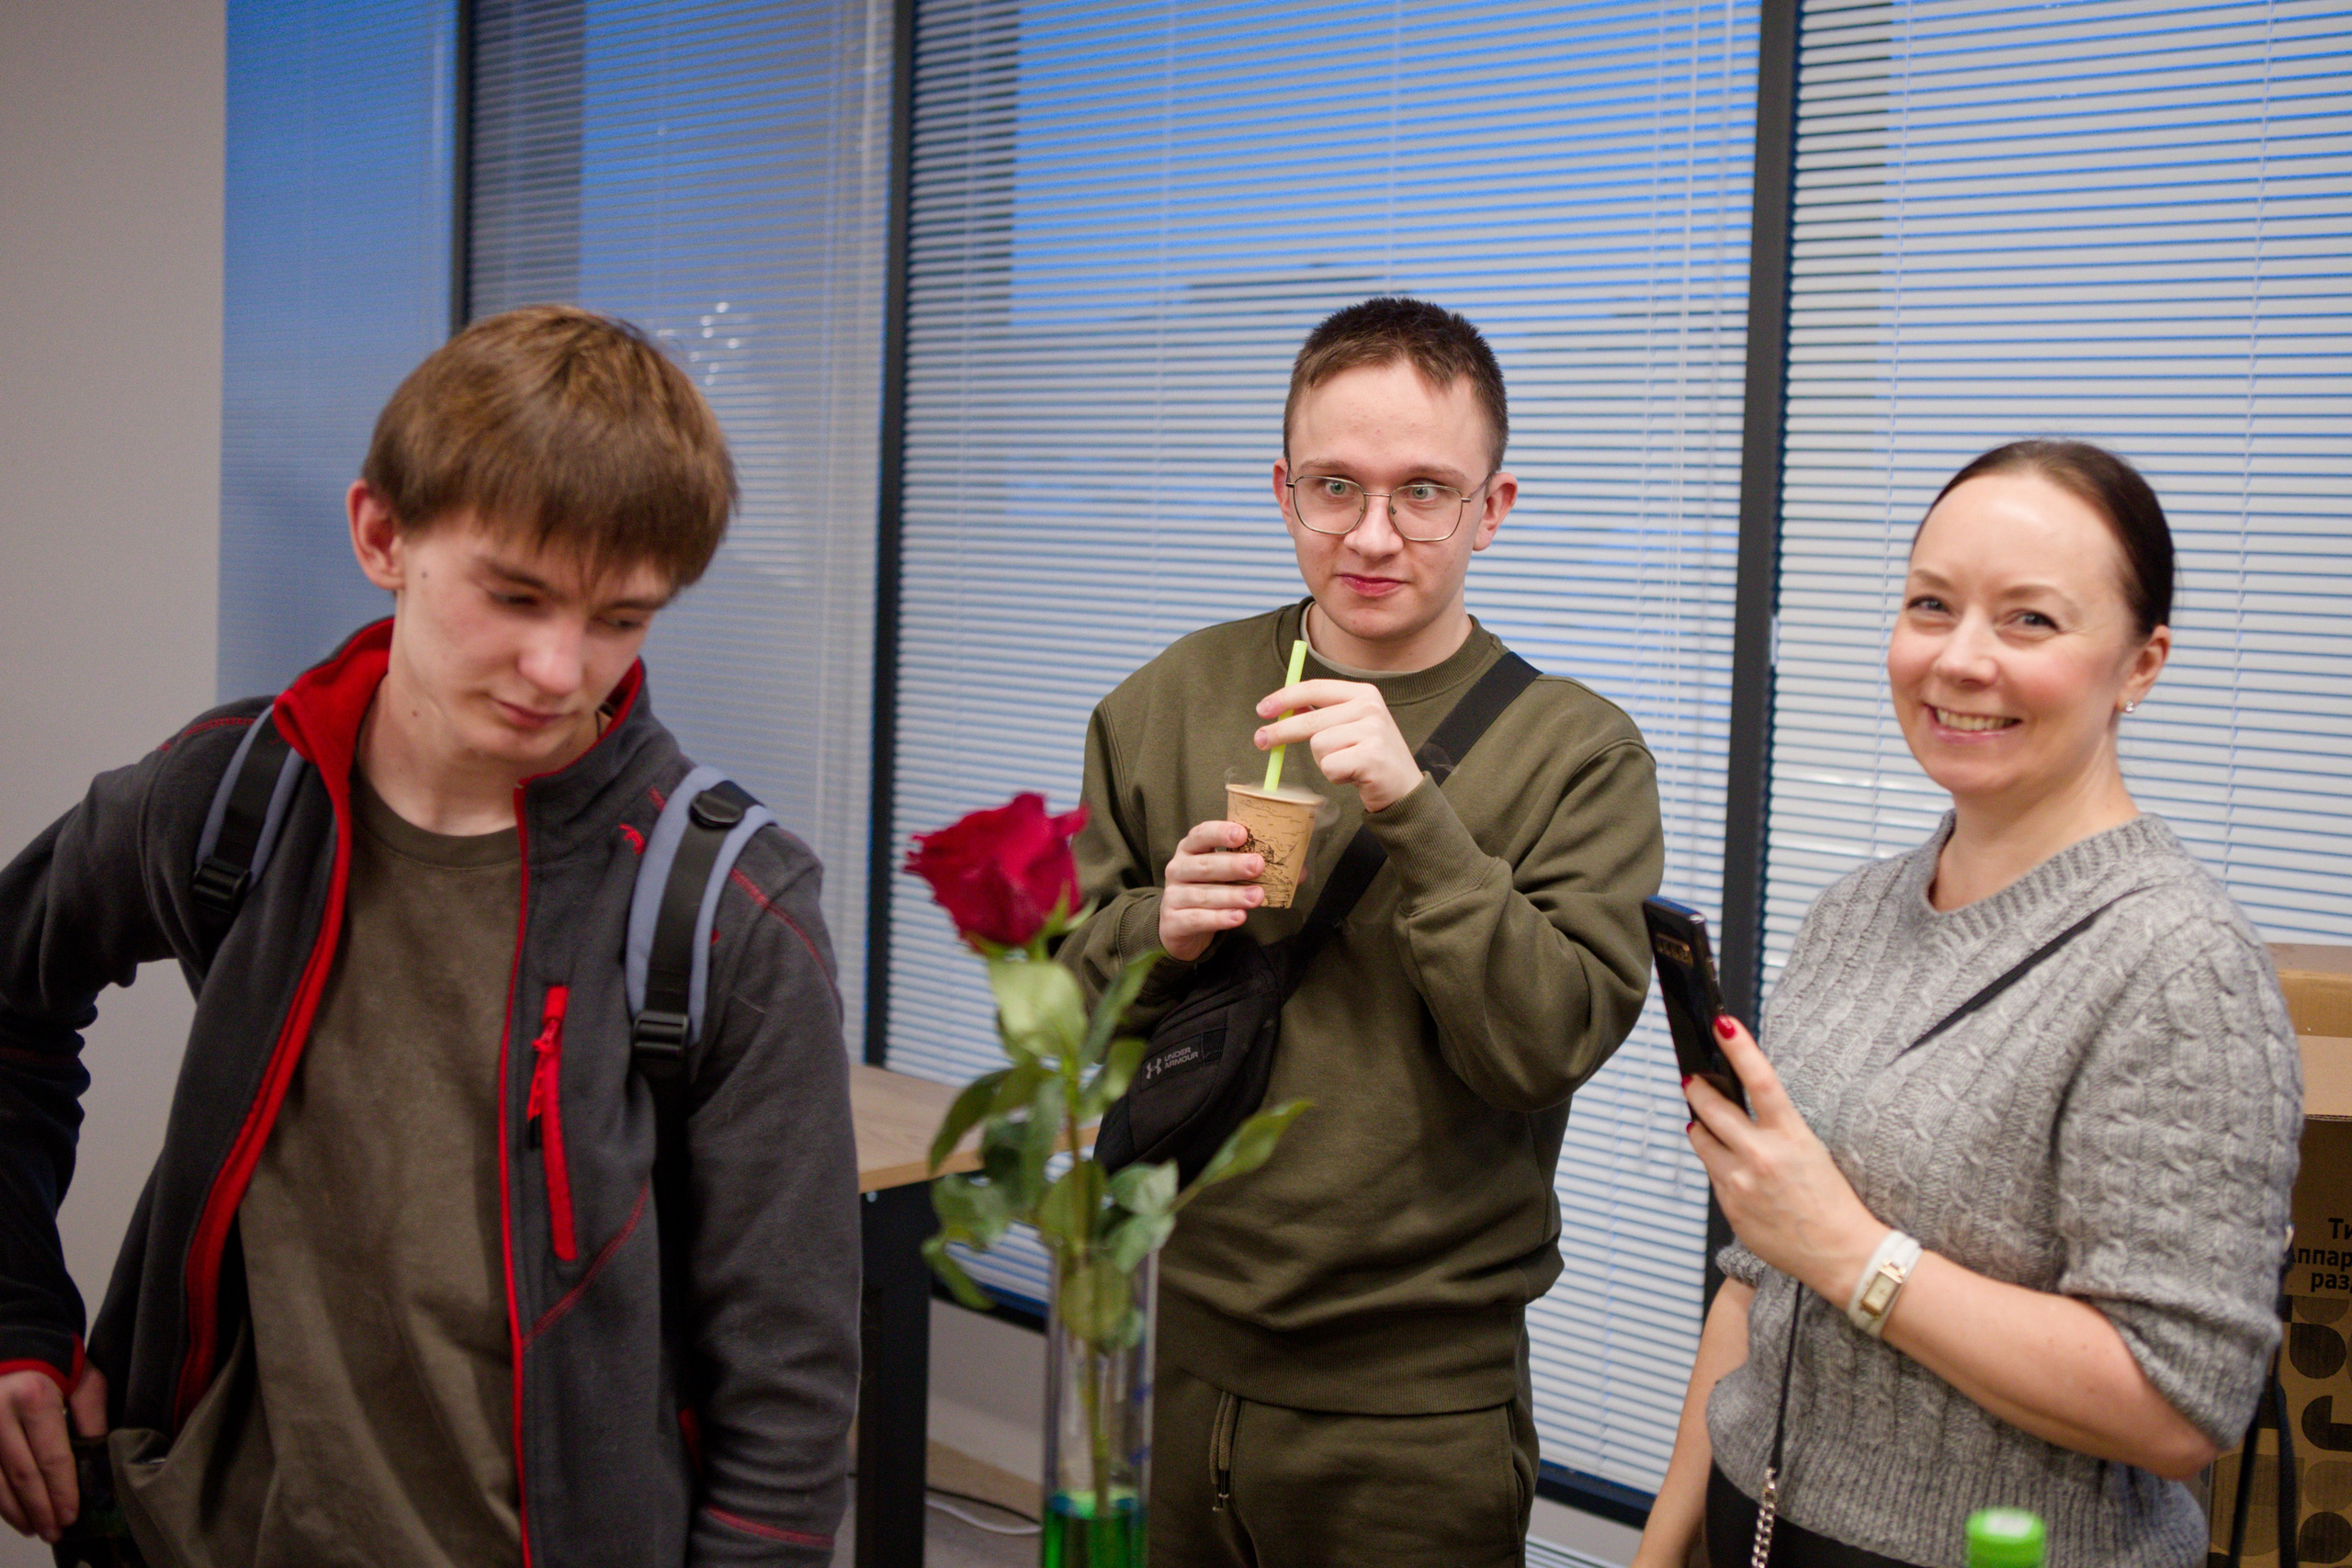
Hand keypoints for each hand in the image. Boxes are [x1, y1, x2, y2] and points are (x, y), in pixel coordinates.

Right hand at [0, 1363, 106, 1542]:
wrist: (16, 1342)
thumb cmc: (56, 1362)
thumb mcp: (84, 1380)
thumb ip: (92, 1417)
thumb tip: (99, 1459)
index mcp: (34, 1398)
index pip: (51, 1457)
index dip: (62, 1490)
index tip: (71, 1514)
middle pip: (22, 1475)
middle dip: (40, 1508)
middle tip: (56, 1531)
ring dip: (15, 1511)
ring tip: (36, 1528)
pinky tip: (13, 1512)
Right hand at [1158, 819, 1265, 962]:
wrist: (1179, 928)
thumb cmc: (1209, 892)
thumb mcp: (1226, 877)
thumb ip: (1256, 870)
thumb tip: (1299, 871)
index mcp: (1191, 850)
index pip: (1201, 834)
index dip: (1220, 832)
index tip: (1242, 833)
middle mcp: (1178, 869)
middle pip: (1204, 865)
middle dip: (1233, 865)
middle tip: (1259, 865)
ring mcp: (1173, 895)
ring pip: (1203, 894)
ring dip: (1232, 895)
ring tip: (1257, 897)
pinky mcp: (1174, 921)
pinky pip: (1197, 918)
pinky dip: (1219, 918)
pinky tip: (1238, 917)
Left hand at [1253, 679, 1422, 813]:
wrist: (1404, 789)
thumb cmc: (1370, 756)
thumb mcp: (1351, 725)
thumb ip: (1323, 713)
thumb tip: (1284, 707)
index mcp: (1363, 693)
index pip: (1314, 688)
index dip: (1284, 698)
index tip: (1262, 710)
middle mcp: (1369, 707)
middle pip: (1309, 718)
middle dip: (1279, 732)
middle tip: (1259, 742)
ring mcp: (1372, 731)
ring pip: (1318, 745)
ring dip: (1324, 761)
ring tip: (1345, 764)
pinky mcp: (1371, 757)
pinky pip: (1329, 766)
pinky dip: (1335, 776)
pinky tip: (1353, 775)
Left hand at [1686, 1016, 1884, 1305]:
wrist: (1843, 1255)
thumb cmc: (1833, 1201)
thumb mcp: (1811, 1150)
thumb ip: (1773, 1128)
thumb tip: (1738, 1105)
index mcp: (1791, 1136)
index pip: (1760, 1079)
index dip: (1739, 1047)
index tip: (1723, 1024)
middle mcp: (1760, 1156)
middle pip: (1710, 1107)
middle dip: (1698, 1088)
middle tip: (1694, 1079)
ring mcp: (1740, 1183)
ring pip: (1700, 1139)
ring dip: (1701, 1127)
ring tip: (1708, 1124)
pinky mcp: (1729, 1206)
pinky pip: (1711, 1173)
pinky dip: (1716, 1163)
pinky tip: (1733, 1168)